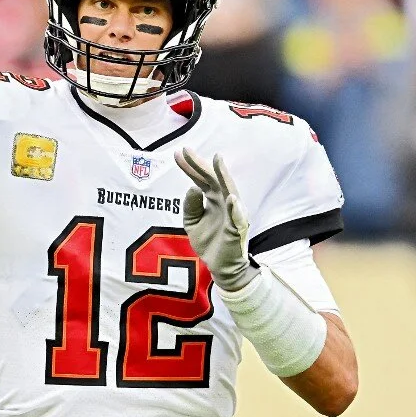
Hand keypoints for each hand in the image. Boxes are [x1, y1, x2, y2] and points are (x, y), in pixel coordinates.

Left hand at [174, 147, 256, 290]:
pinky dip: (236, 209)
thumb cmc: (209, 241)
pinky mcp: (237, 230)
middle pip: (213, 179)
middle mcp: (224, 201)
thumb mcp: (192, 222)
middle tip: (188, 150)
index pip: (200, 179)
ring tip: (217, 161)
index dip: (189, 167)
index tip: (177, 153)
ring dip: (224, 177)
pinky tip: (231, 198)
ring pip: (229, 192)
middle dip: (201, 165)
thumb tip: (192, 187)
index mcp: (213, 198)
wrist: (220, 266)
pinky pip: (238, 219)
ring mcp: (232, 214)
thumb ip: (190, 205)